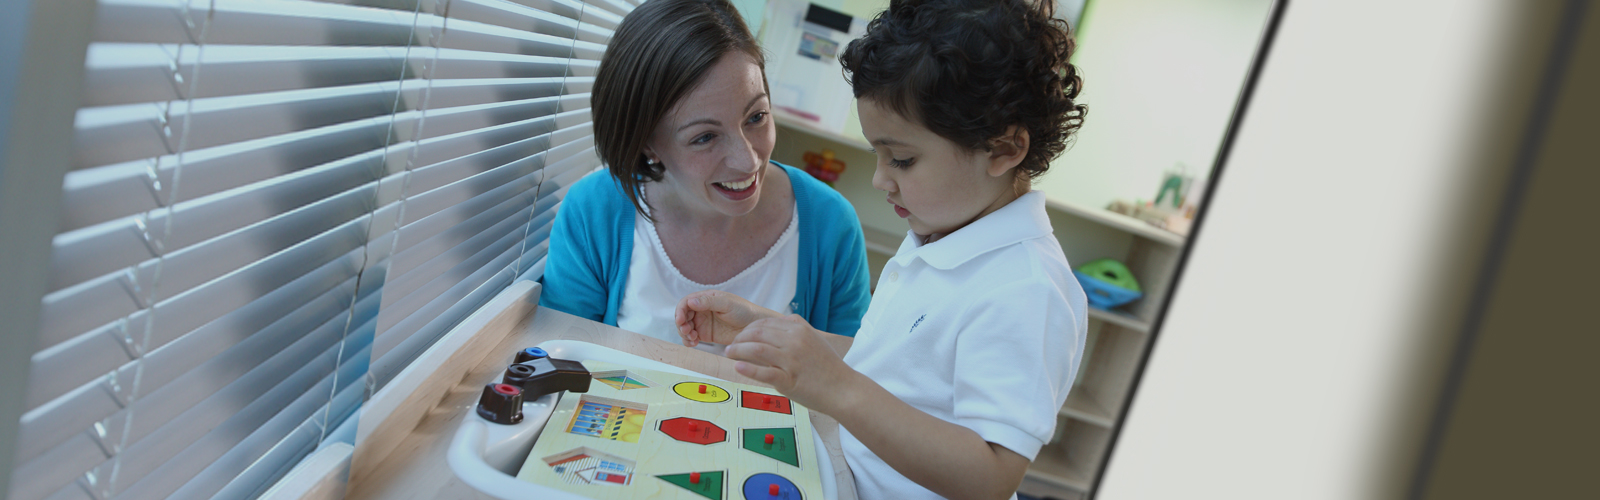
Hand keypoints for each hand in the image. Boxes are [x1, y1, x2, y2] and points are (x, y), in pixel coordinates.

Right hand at [674, 290, 782, 346]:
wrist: (755, 328)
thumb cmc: (744, 311)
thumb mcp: (727, 304)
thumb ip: (709, 302)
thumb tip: (691, 301)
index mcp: (706, 298)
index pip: (686, 302)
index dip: (680, 311)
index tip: (680, 321)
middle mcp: (702, 309)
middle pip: (683, 316)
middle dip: (681, 324)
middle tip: (687, 331)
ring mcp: (703, 322)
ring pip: (685, 327)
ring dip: (684, 333)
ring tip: (693, 339)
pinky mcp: (706, 334)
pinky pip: (691, 338)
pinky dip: (689, 341)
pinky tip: (694, 343)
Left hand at [724, 315, 860, 414]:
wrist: (843, 389)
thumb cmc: (828, 367)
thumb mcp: (813, 340)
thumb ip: (793, 333)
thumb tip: (769, 330)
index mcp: (799, 328)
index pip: (764, 323)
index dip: (747, 329)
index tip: (740, 336)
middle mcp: (795, 340)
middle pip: (757, 333)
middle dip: (739, 338)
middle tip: (731, 346)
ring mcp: (792, 360)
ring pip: (756, 349)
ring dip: (738, 351)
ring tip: (729, 354)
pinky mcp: (789, 380)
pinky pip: (763, 372)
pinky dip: (747, 369)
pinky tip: (738, 367)